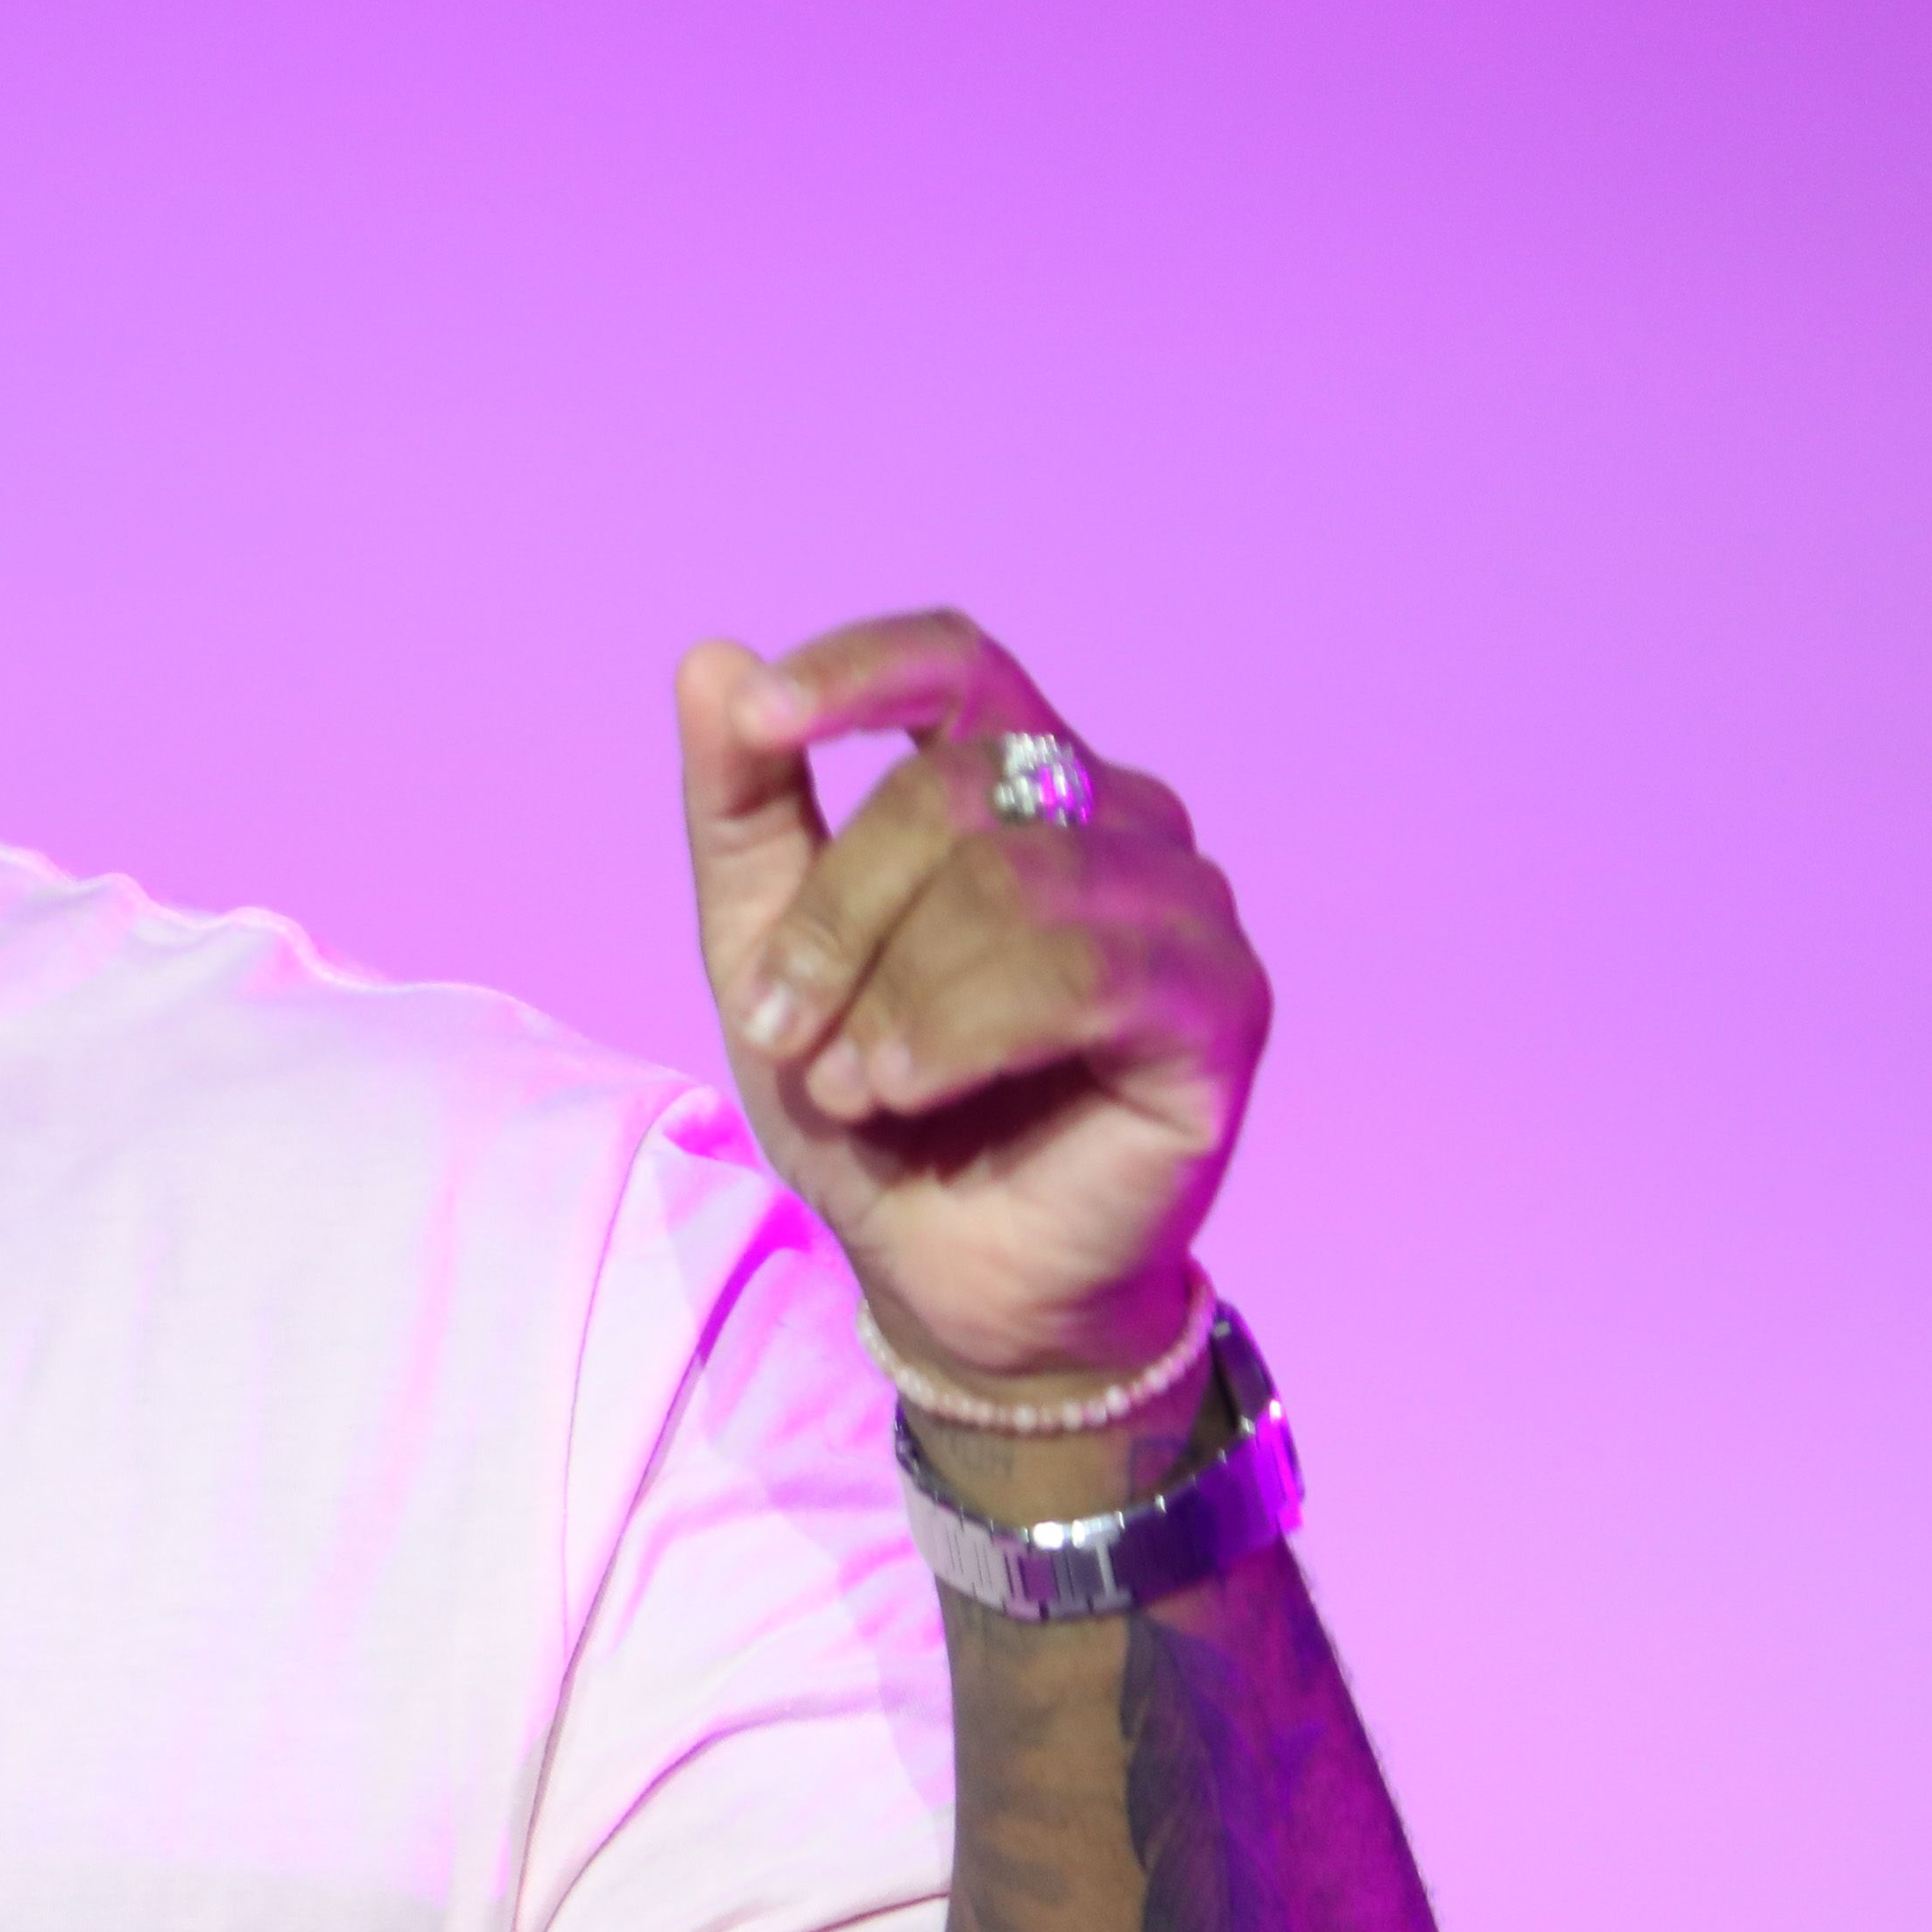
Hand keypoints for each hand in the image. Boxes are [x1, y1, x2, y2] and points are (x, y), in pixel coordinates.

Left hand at [679, 611, 1266, 1396]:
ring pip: (1013, 879)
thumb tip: (710, 660)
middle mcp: (1121, 817)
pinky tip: (906, 1087)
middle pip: (953, 790)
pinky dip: (964, 1029)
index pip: (956, 665)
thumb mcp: (764, 951)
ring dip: (894, 991)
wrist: (945, 1271)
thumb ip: (744, 812)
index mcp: (1019, 781)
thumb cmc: (872, 1102)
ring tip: (852, 1083)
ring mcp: (1185, 904)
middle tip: (777, 1028)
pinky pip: (1082, 974)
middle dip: (836, 915)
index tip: (757, 721)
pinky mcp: (1221, 1003)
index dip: (857, 672)